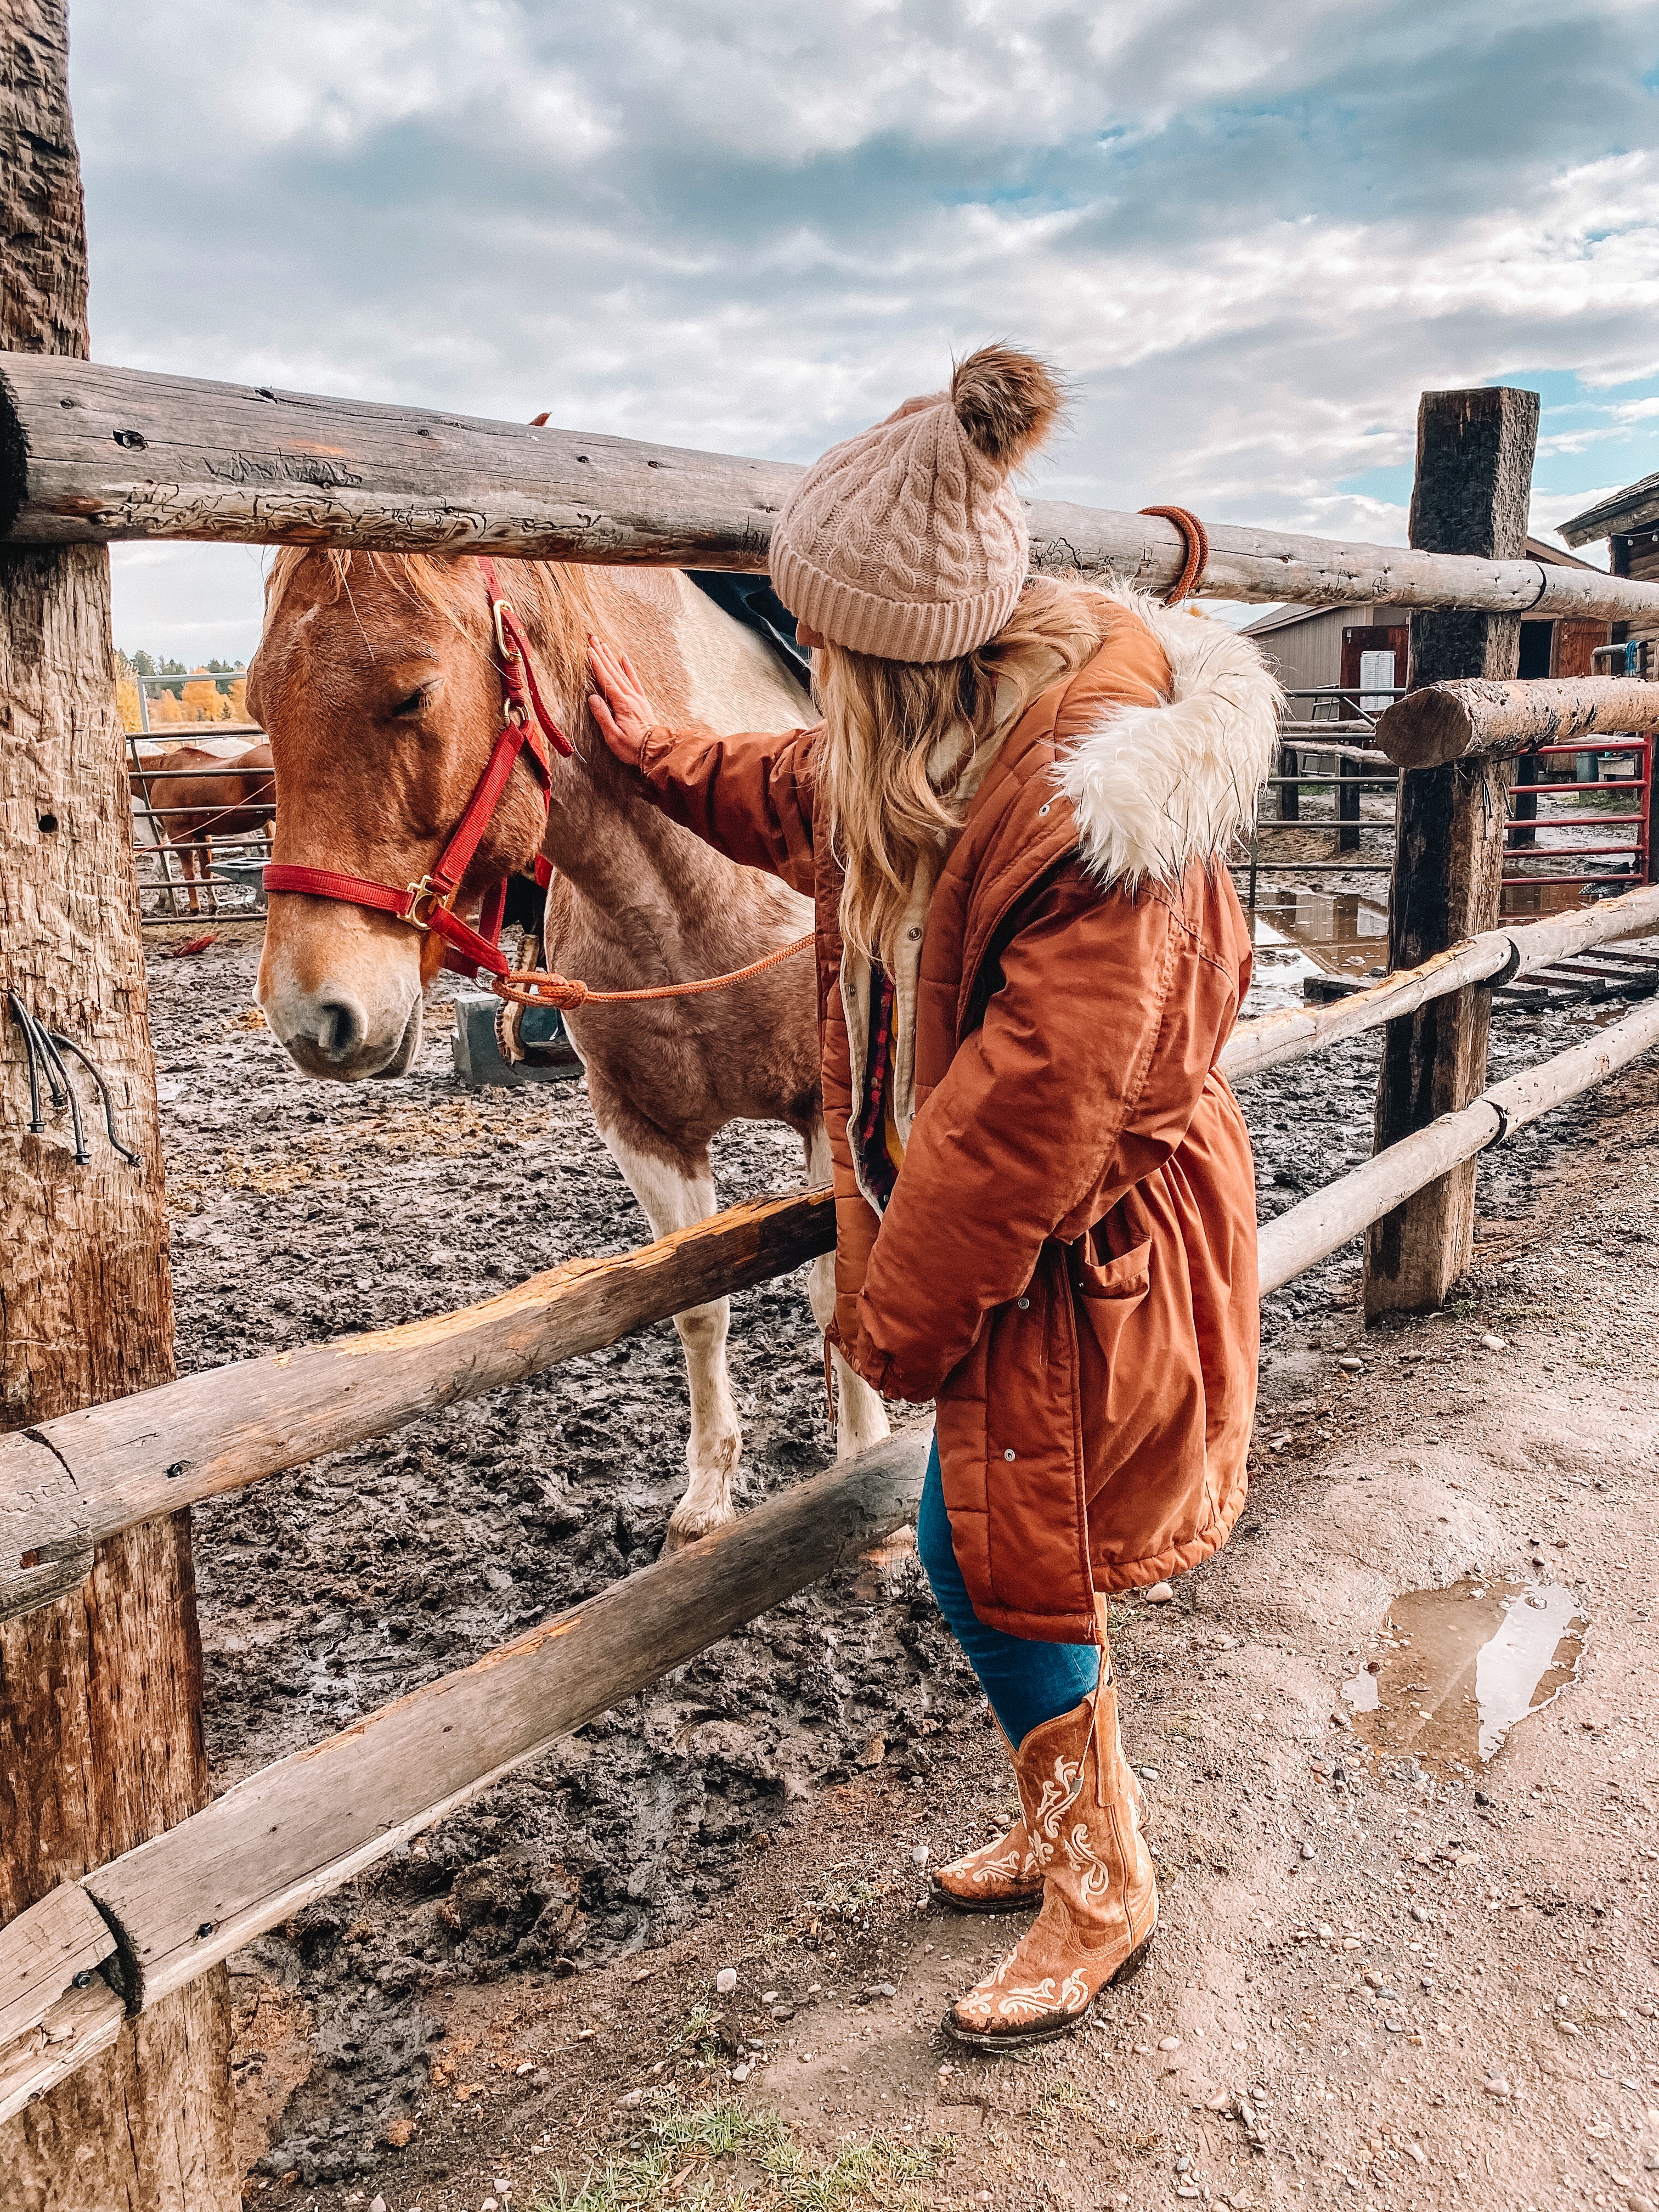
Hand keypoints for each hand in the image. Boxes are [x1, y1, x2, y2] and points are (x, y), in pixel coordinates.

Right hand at [587, 636, 656, 767]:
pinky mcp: (641, 701)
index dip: (596, 664)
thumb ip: (602, 716)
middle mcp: (630, 697)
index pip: (606, 680)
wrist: (657, 751)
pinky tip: (624, 658)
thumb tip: (592, 697)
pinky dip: (629, 668)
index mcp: (621, 705)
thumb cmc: (633, 747)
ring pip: (622, 673)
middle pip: (613, 671)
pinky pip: (634, 680)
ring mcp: (637, 698)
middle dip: (602, 655)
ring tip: (604, 645)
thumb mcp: (613, 736)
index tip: (588, 651)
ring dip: (612, 658)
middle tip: (593, 640)